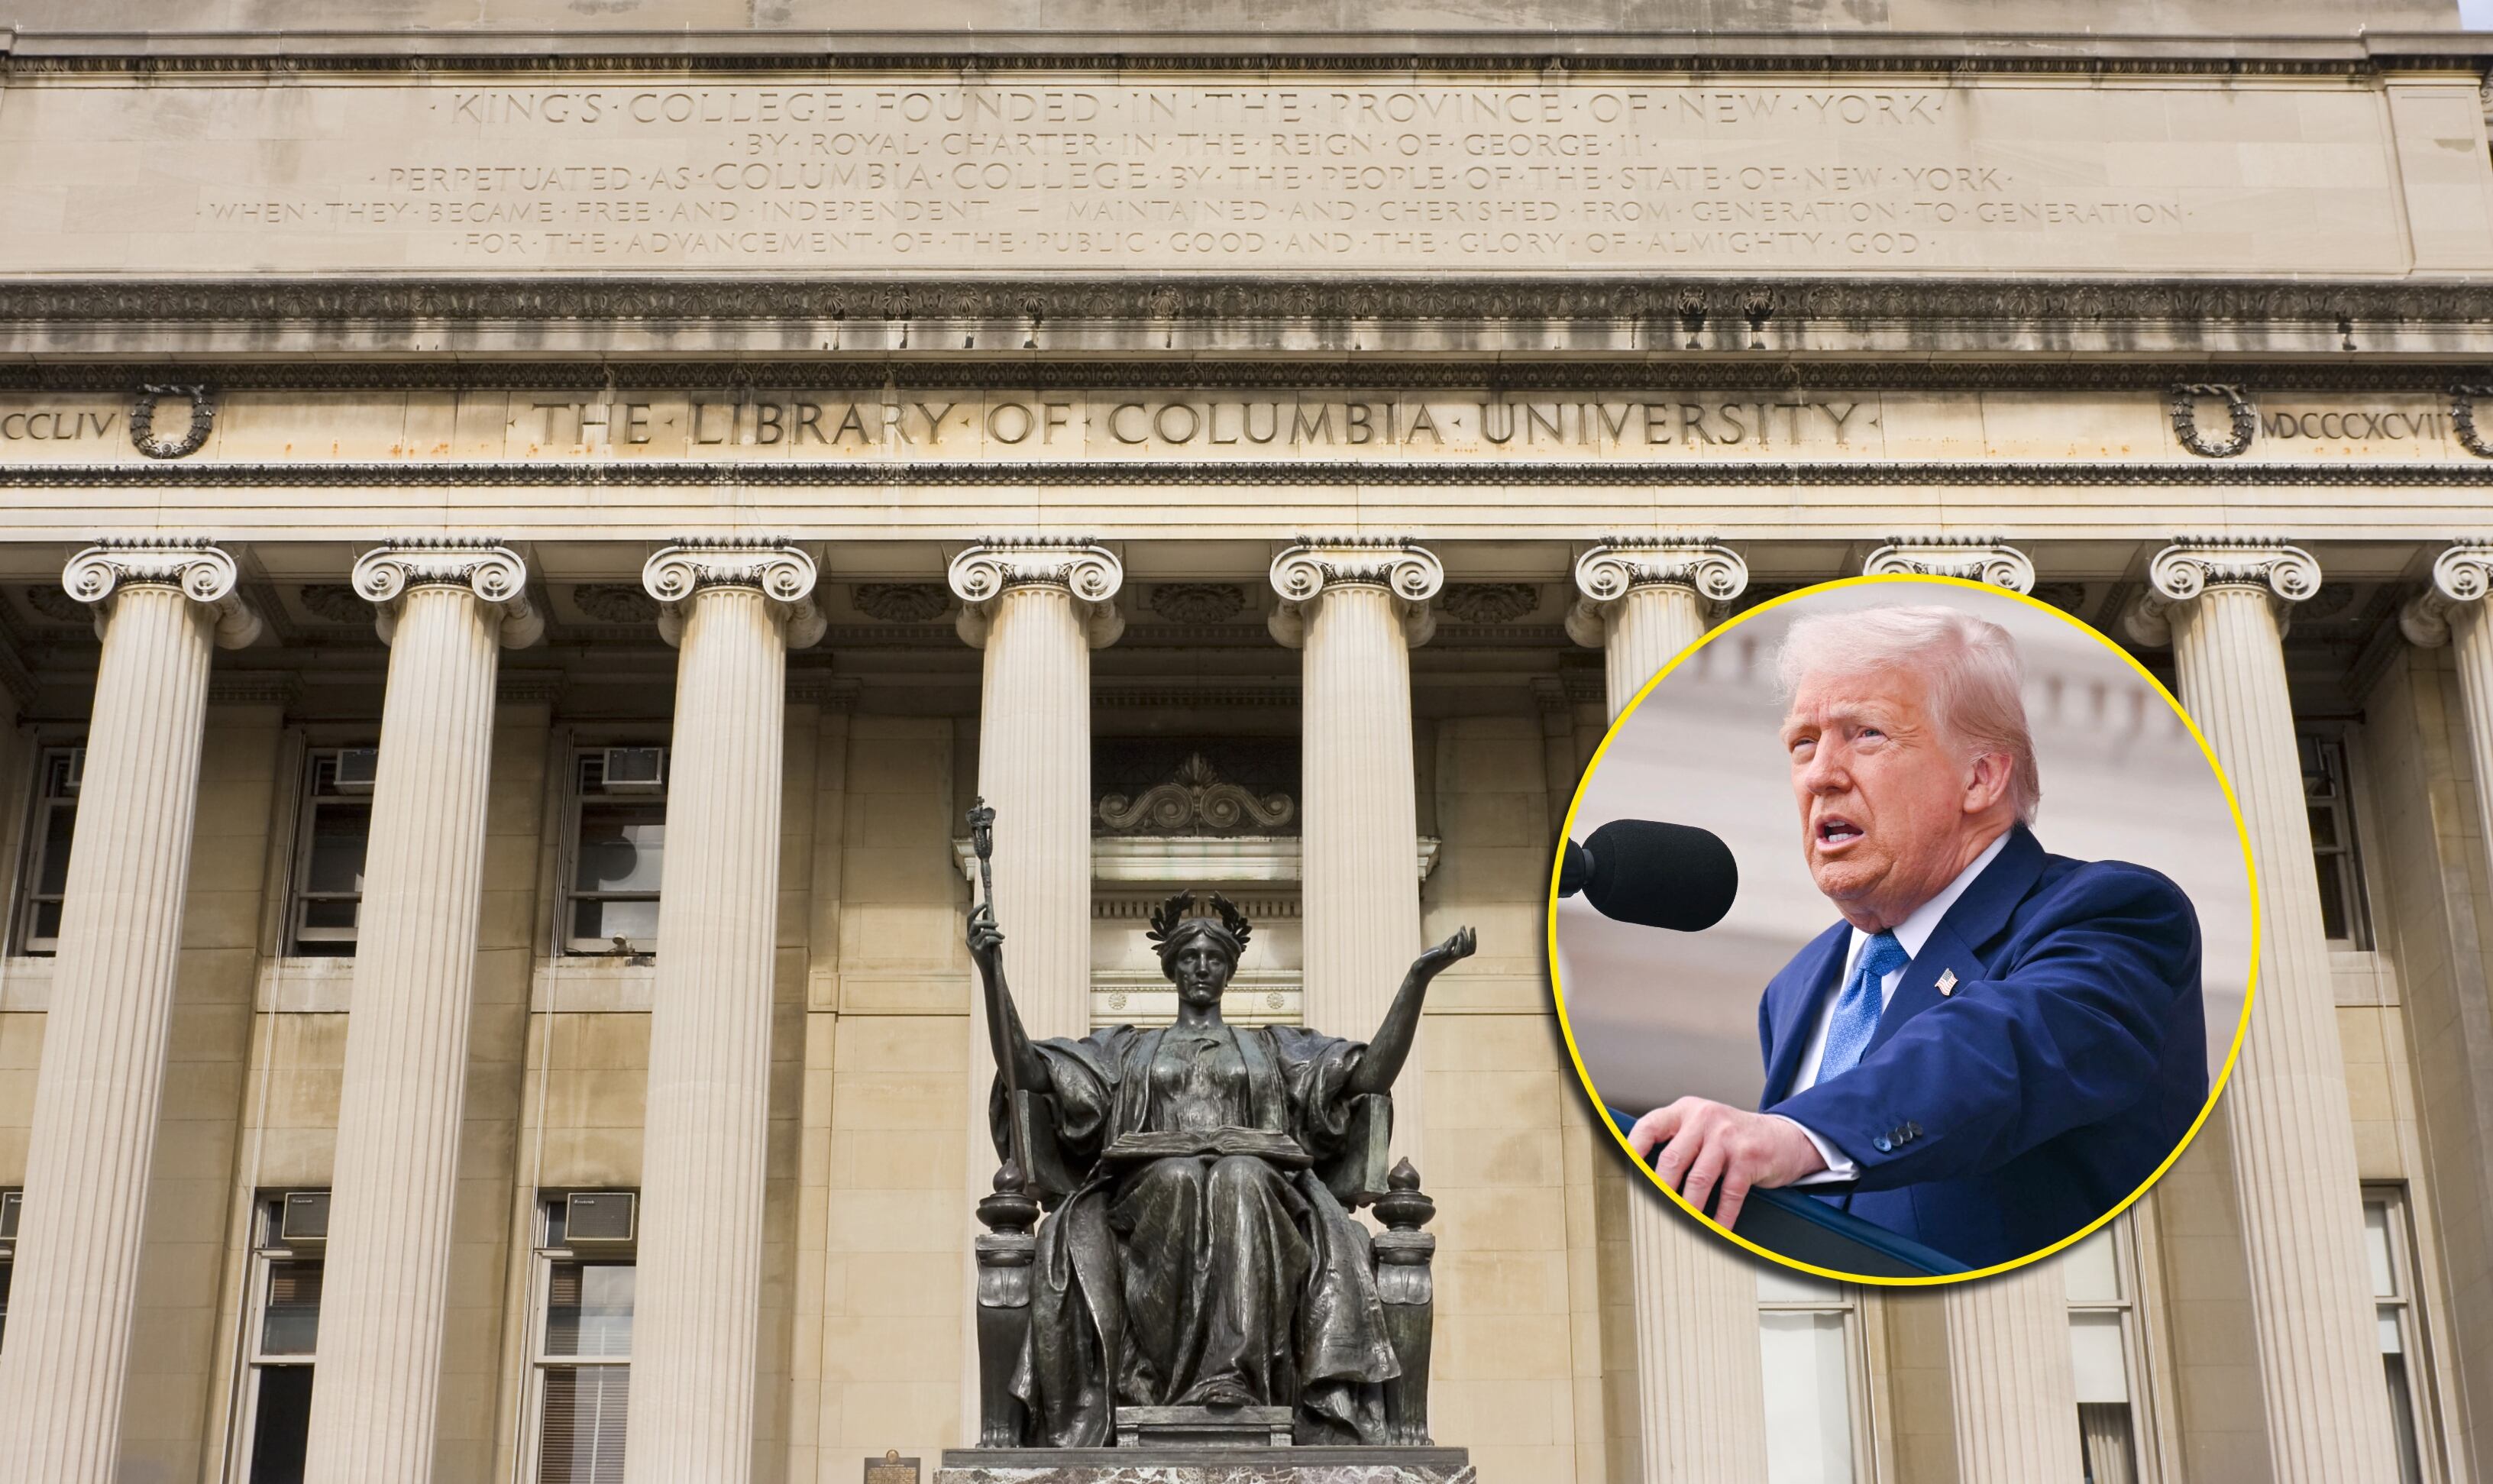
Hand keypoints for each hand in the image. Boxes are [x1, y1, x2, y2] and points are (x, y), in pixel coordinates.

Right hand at [967, 902, 1003, 970]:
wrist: (991, 971)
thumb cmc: (991, 954)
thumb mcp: (988, 939)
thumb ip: (986, 927)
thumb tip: (986, 913)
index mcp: (970, 935)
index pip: (970, 918)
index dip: (977, 909)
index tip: (986, 903)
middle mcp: (969, 939)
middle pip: (975, 922)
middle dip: (988, 922)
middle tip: (998, 924)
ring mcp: (972, 945)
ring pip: (984, 931)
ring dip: (996, 932)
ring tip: (1002, 936)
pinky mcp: (978, 950)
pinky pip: (988, 939)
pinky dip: (996, 938)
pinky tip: (1001, 942)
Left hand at [1413, 926, 1477, 977]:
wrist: (1421, 971)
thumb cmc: (1432, 960)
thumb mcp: (1443, 950)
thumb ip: (1451, 943)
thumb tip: (1458, 934)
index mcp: (1455, 956)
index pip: (1470, 950)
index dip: (1474, 939)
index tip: (1472, 927)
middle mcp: (1453, 958)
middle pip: (1468, 950)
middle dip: (1471, 938)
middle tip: (1467, 927)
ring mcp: (1447, 958)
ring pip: (1461, 952)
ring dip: (1462, 941)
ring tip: (1460, 931)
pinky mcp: (1439, 958)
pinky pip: (1448, 952)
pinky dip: (1452, 943)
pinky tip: (1453, 937)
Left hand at [1627, 1097, 1826, 1229]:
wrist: (1784, 1137)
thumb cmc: (1734, 1137)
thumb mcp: (1703, 1127)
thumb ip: (1676, 1142)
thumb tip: (1641, 1177)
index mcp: (1686, 1111)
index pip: (1649, 1126)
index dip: (1631, 1150)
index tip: (1620, 1173)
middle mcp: (1705, 1119)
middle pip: (1671, 1160)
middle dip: (1659, 1192)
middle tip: (1648, 1214)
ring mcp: (1728, 1138)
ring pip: (1697, 1180)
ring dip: (1687, 1209)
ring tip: (1678, 1227)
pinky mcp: (1749, 1158)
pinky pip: (1729, 1194)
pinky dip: (1720, 1217)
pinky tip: (1715, 1230)